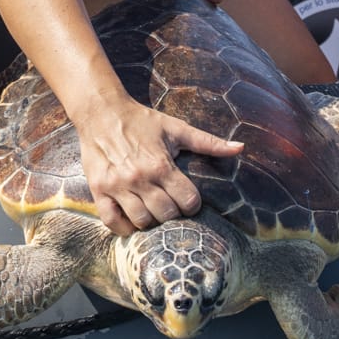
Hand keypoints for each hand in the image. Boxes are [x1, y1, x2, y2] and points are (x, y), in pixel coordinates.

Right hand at [76, 91, 242, 235]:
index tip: (187, 199)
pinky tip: (131, 220)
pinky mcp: (98, 190)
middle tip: (170, 205)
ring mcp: (117, 186)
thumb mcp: (175, 128)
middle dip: (173, 213)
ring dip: (150, 221)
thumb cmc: (141, 120)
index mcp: (161, 165)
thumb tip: (240, 148)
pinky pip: (112, 221)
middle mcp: (139, 178)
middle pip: (166, 215)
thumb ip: (208, 142)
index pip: (187, 201)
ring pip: (141, 221)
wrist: (101, 111)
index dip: (192, 204)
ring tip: (152, 211)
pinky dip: (123, 227)